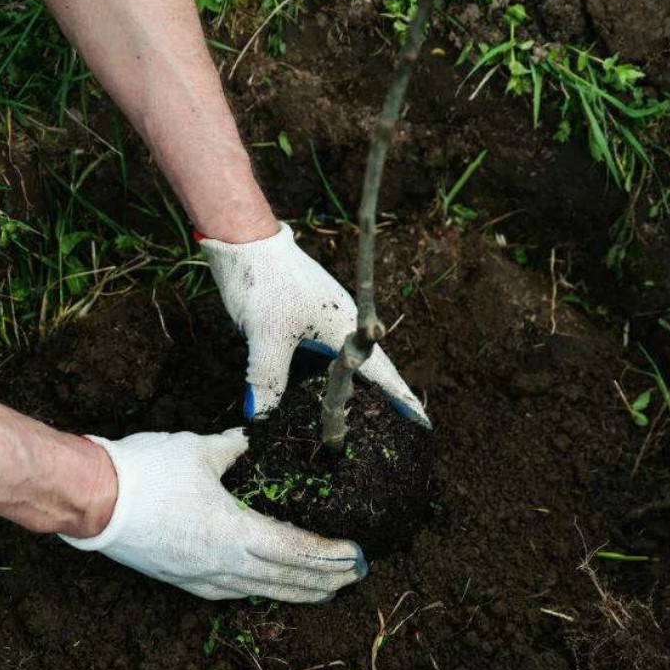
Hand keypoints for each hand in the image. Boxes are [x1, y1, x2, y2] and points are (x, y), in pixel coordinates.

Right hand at [59, 429, 365, 601]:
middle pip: (284, 577)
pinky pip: (231, 591)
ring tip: (326, 590)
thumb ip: (234, 449)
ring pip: (259, 590)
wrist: (89, 500)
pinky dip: (260, 590)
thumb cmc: (145, 472)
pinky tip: (269, 588)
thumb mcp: (200, 450)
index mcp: (233, 533)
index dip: (328, 555)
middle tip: (353, 577)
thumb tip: (250, 439)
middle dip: (323, 579)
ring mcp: (200, 576)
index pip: (294, 549)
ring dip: (296, 590)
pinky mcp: (181, 578)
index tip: (355, 556)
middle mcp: (222, 563)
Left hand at [199, 223, 427, 423]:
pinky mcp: (304, 316)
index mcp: (346, 328)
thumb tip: (261, 416)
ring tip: (346, 420)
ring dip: (344, 389)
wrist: (247, 240)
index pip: (381, 373)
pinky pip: (320, 354)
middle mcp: (342, 324)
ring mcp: (323, 318)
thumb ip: (267, 378)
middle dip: (378, 400)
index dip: (402, 399)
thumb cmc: (265, 283)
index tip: (423, 422)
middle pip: (366, 371)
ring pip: (340, 363)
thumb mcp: (265, 336)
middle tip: (391, 430)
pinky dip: (319, 376)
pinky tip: (306, 391)